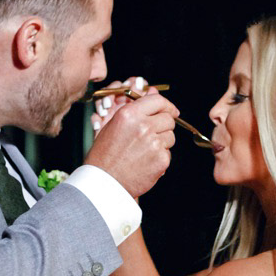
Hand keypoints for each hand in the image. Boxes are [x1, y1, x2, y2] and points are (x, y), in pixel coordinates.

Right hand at [85, 82, 177, 198]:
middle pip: (168, 119)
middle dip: (163, 126)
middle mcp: (143, 126)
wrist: (104, 182)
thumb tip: (153, 93)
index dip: (167, 106)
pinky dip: (160, 157)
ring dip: (162, 142)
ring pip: (170, 136)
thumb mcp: (113, 125)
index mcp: (130, 114)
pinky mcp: (161, 159)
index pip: (158, 101)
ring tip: (144, 151)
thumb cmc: (104, 155)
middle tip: (153, 136)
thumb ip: (135, 108)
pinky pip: (168, 153)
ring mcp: (154, 143)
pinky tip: (146, 162)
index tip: (171, 111)